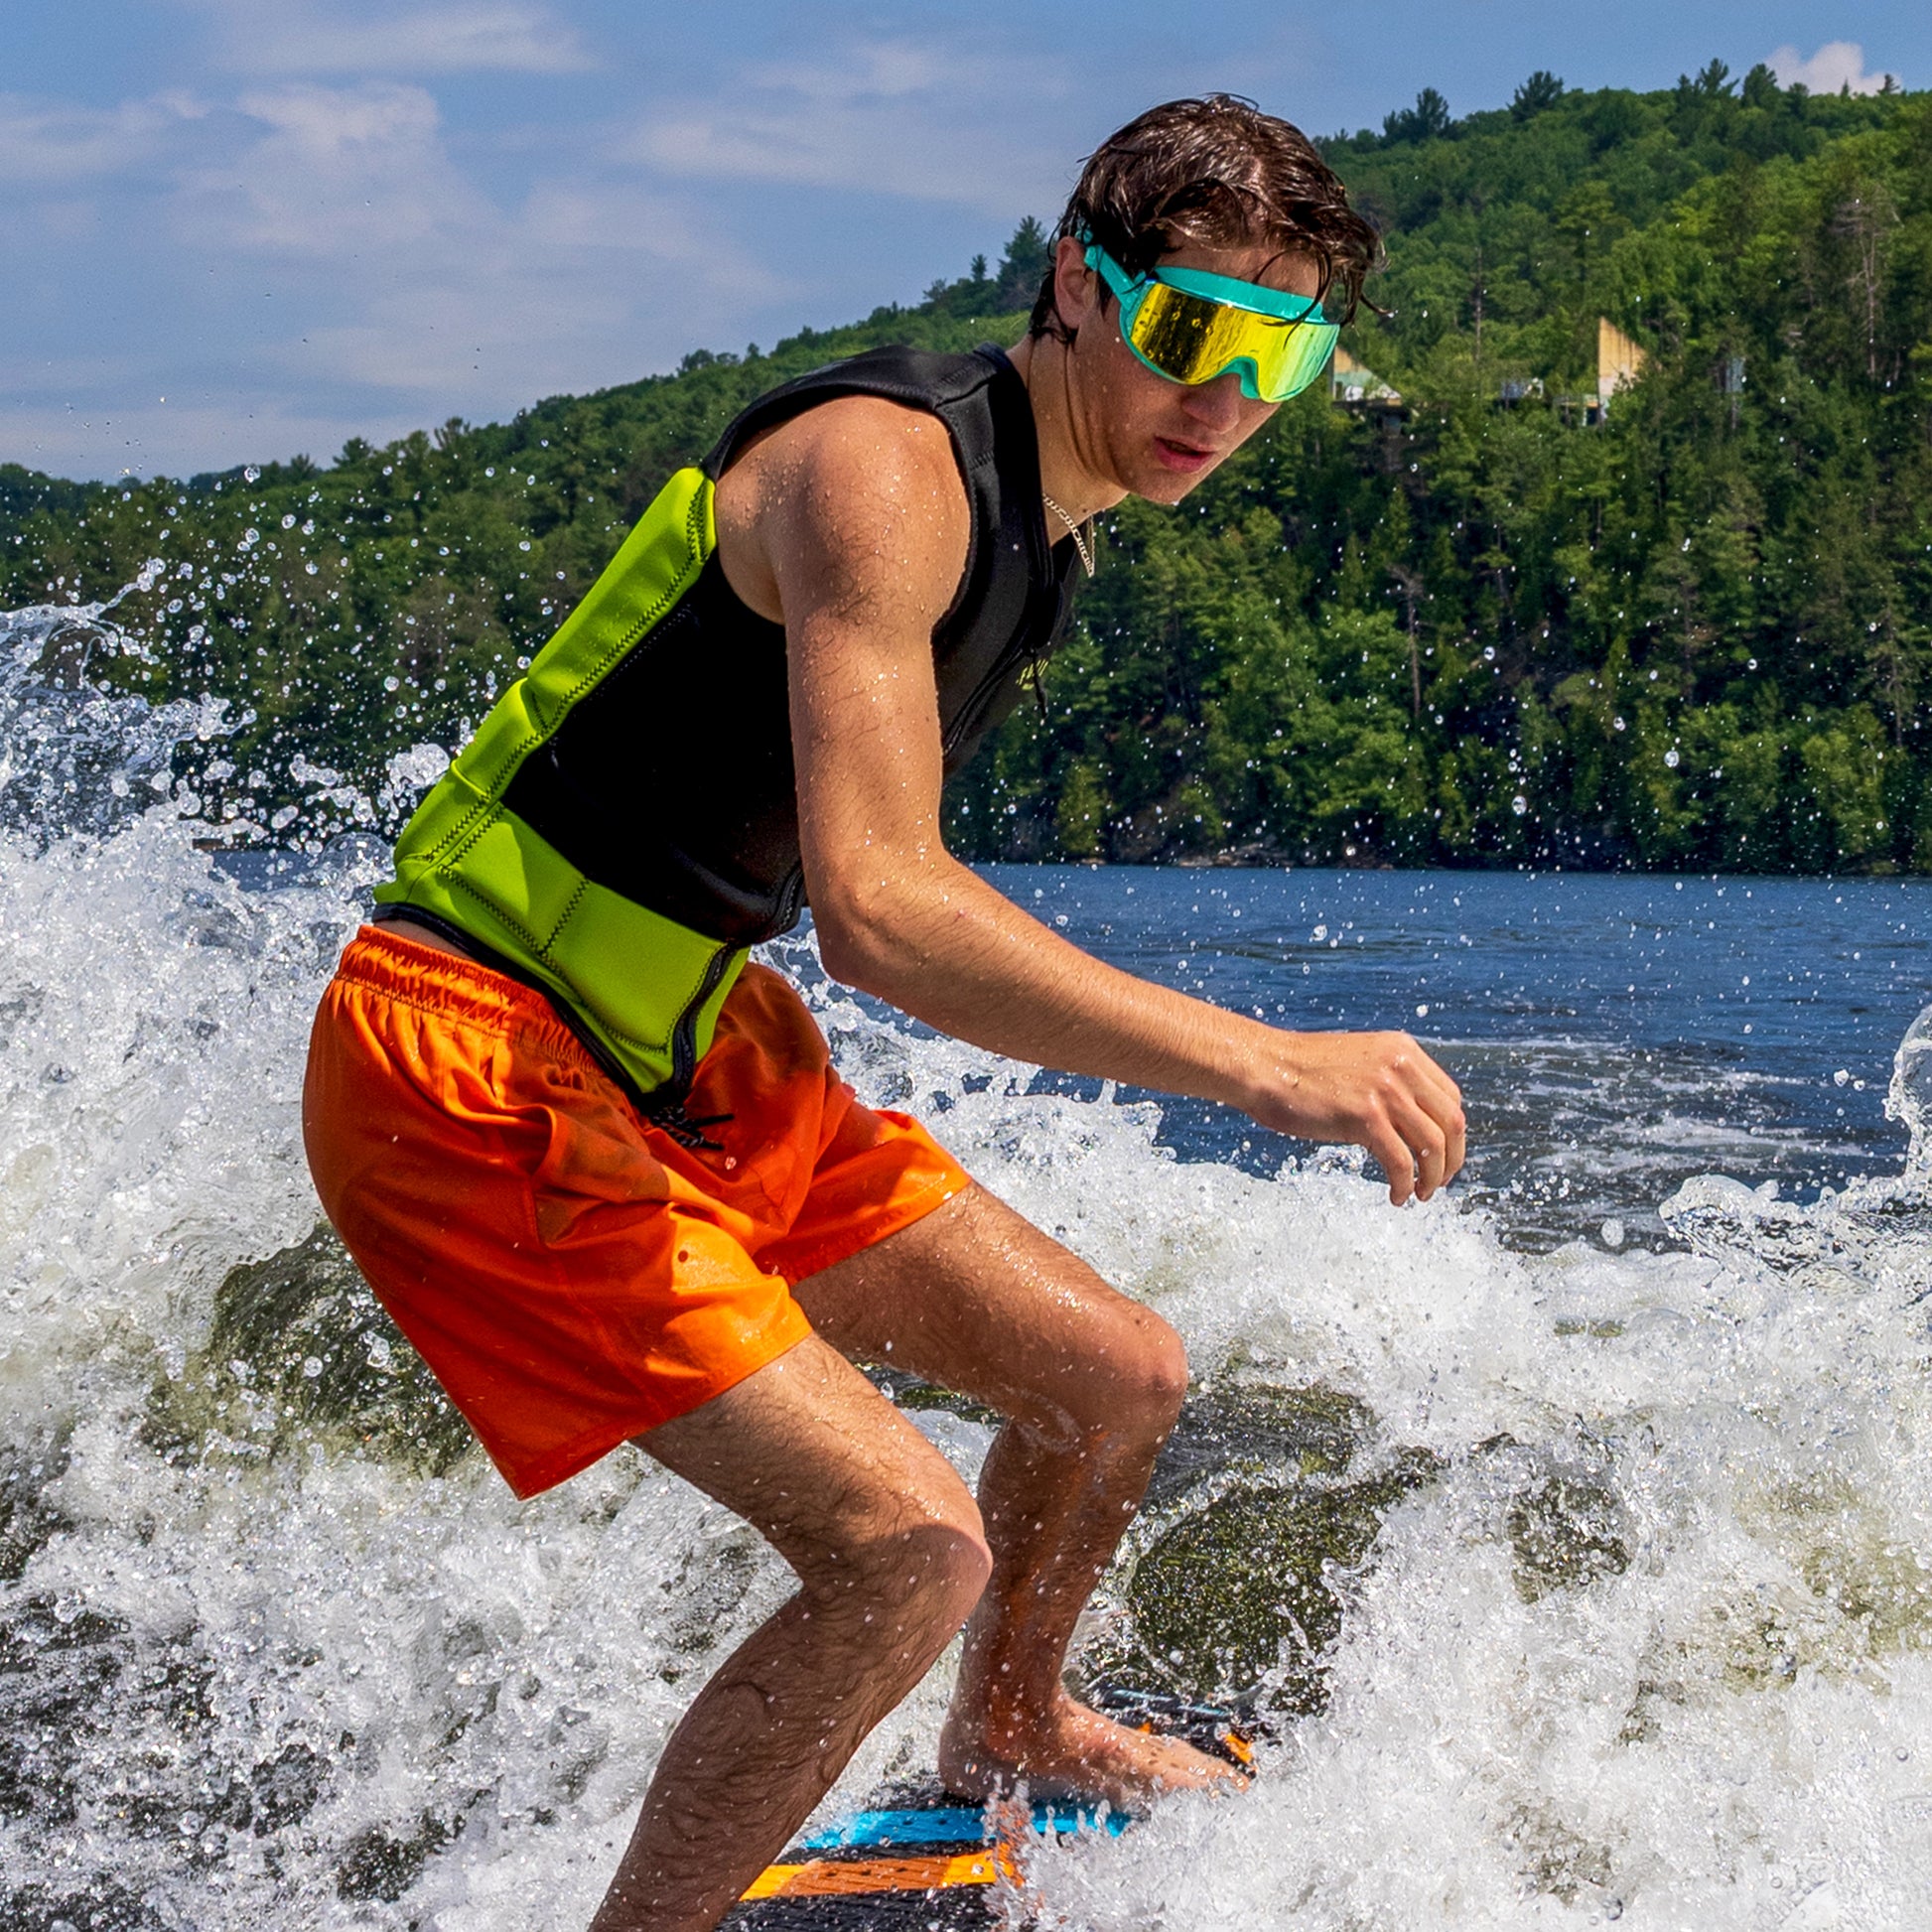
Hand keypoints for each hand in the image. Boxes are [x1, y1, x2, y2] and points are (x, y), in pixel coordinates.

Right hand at [1239, 1027, 1465, 1204]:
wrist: (1263, 1065)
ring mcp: (1385, 1091)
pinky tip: (1396, 1196)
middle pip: (1452, 1122)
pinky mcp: (1365, 1117)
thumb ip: (1387, 1080)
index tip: (1442, 1154)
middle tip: (1440, 1181)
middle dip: (1451, 1159)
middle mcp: (1401, 1067)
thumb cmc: (1300, 1070)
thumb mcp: (1358, 1062)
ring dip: (1433, 1177)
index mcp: (1403, 1050)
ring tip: (1420, 1194)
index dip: (1451, 1132)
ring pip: (1433, 1145)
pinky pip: (1401, 1162)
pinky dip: (1404, 1185)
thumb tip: (1408, 1119)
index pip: (1451, 1097)